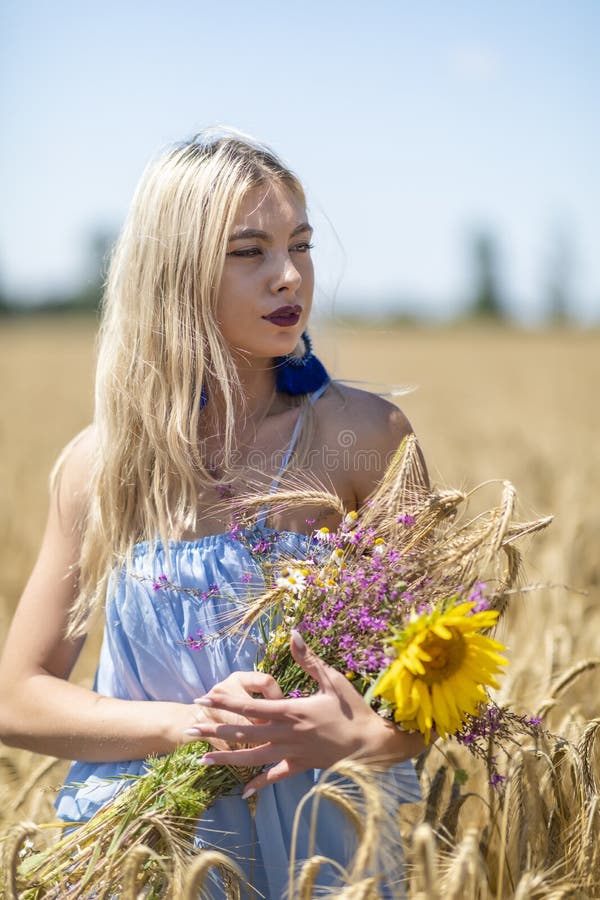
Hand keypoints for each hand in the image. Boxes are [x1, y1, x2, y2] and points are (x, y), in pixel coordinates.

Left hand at [188, 631, 424, 795]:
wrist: (372, 743)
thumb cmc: (353, 708)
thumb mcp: (332, 678)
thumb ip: (309, 658)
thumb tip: (293, 633)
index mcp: (292, 709)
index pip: (250, 706)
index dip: (225, 702)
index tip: (204, 698)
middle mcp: (287, 733)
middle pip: (243, 733)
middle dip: (215, 730)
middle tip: (190, 730)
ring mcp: (292, 753)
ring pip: (253, 758)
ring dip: (227, 758)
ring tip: (203, 759)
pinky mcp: (301, 767)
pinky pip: (276, 777)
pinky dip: (259, 784)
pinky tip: (242, 790)